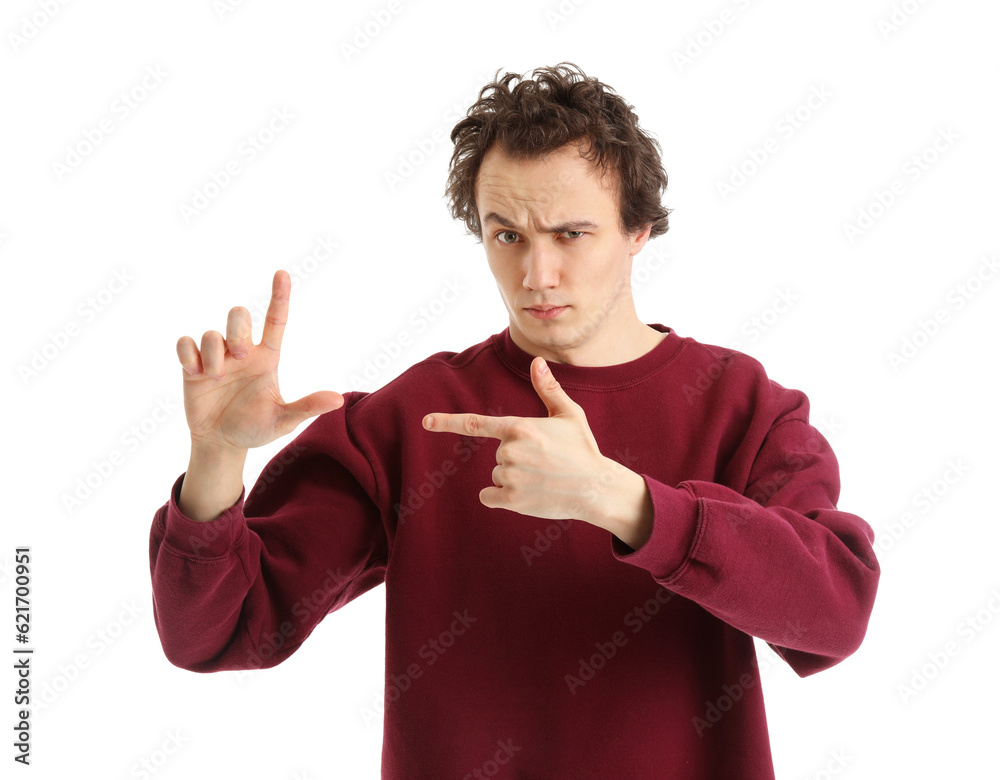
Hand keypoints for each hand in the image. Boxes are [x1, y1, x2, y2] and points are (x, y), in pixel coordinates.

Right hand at [175, 269, 343, 451]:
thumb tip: (339, 400)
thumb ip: (307, 407)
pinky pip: (185, 343)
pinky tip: (195, 373)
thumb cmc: (255, 428)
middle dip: (237, 330)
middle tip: (239, 356)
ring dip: (213, 356)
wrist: (222, 443)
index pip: (275, 320)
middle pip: (238, 315)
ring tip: (217, 379)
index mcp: (267, 357)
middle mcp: (241, 351)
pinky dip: (188, 355)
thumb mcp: (283, 420)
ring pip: (211, 333)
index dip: (279, 296)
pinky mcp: (191, 365)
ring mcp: (216, 357)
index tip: (283, 273)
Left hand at [423, 356, 650, 543]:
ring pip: (496, 475)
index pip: (476, 424)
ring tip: (543, 479)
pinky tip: (529, 495)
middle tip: (545, 462)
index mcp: (520, 427)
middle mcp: (511, 451)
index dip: (447, 422)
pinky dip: (502, 497)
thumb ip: (548, 389)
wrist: (596, 489)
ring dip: (514, 478)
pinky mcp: (513, 499)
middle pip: (498, 454)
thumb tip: (537, 361)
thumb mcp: (569, 414)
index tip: (426, 421)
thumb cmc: (583, 449)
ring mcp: (510, 476)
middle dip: (516, 458)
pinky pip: (490, 496)